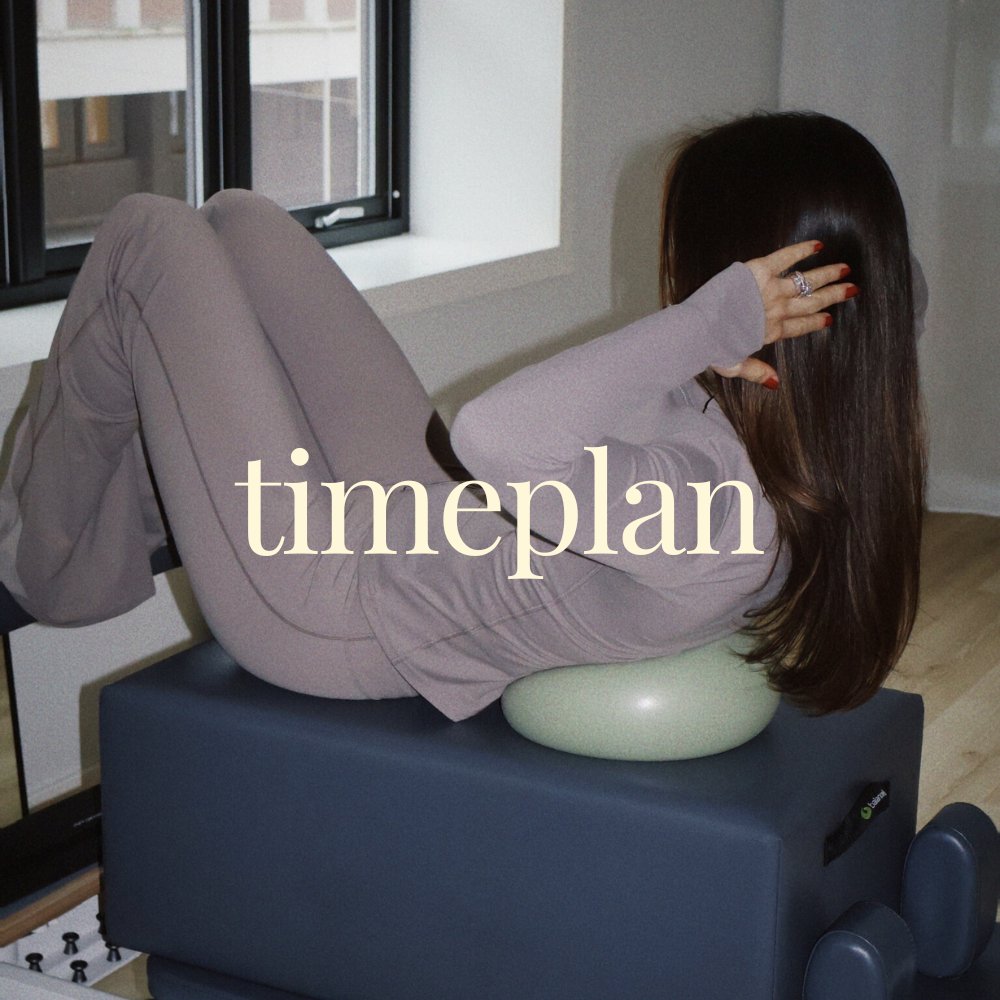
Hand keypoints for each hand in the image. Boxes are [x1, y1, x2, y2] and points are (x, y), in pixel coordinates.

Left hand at [711, 240, 856, 388]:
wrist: (698, 330)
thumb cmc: (712, 348)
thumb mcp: (734, 366)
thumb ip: (757, 372)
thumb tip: (776, 384)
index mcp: (771, 332)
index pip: (800, 326)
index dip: (816, 322)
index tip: (829, 319)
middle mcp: (777, 311)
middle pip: (811, 303)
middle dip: (833, 296)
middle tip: (852, 289)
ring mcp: (771, 291)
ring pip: (806, 281)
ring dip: (827, 274)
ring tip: (845, 269)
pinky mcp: (760, 271)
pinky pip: (786, 258)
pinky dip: (802, 250)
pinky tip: (818, 245)